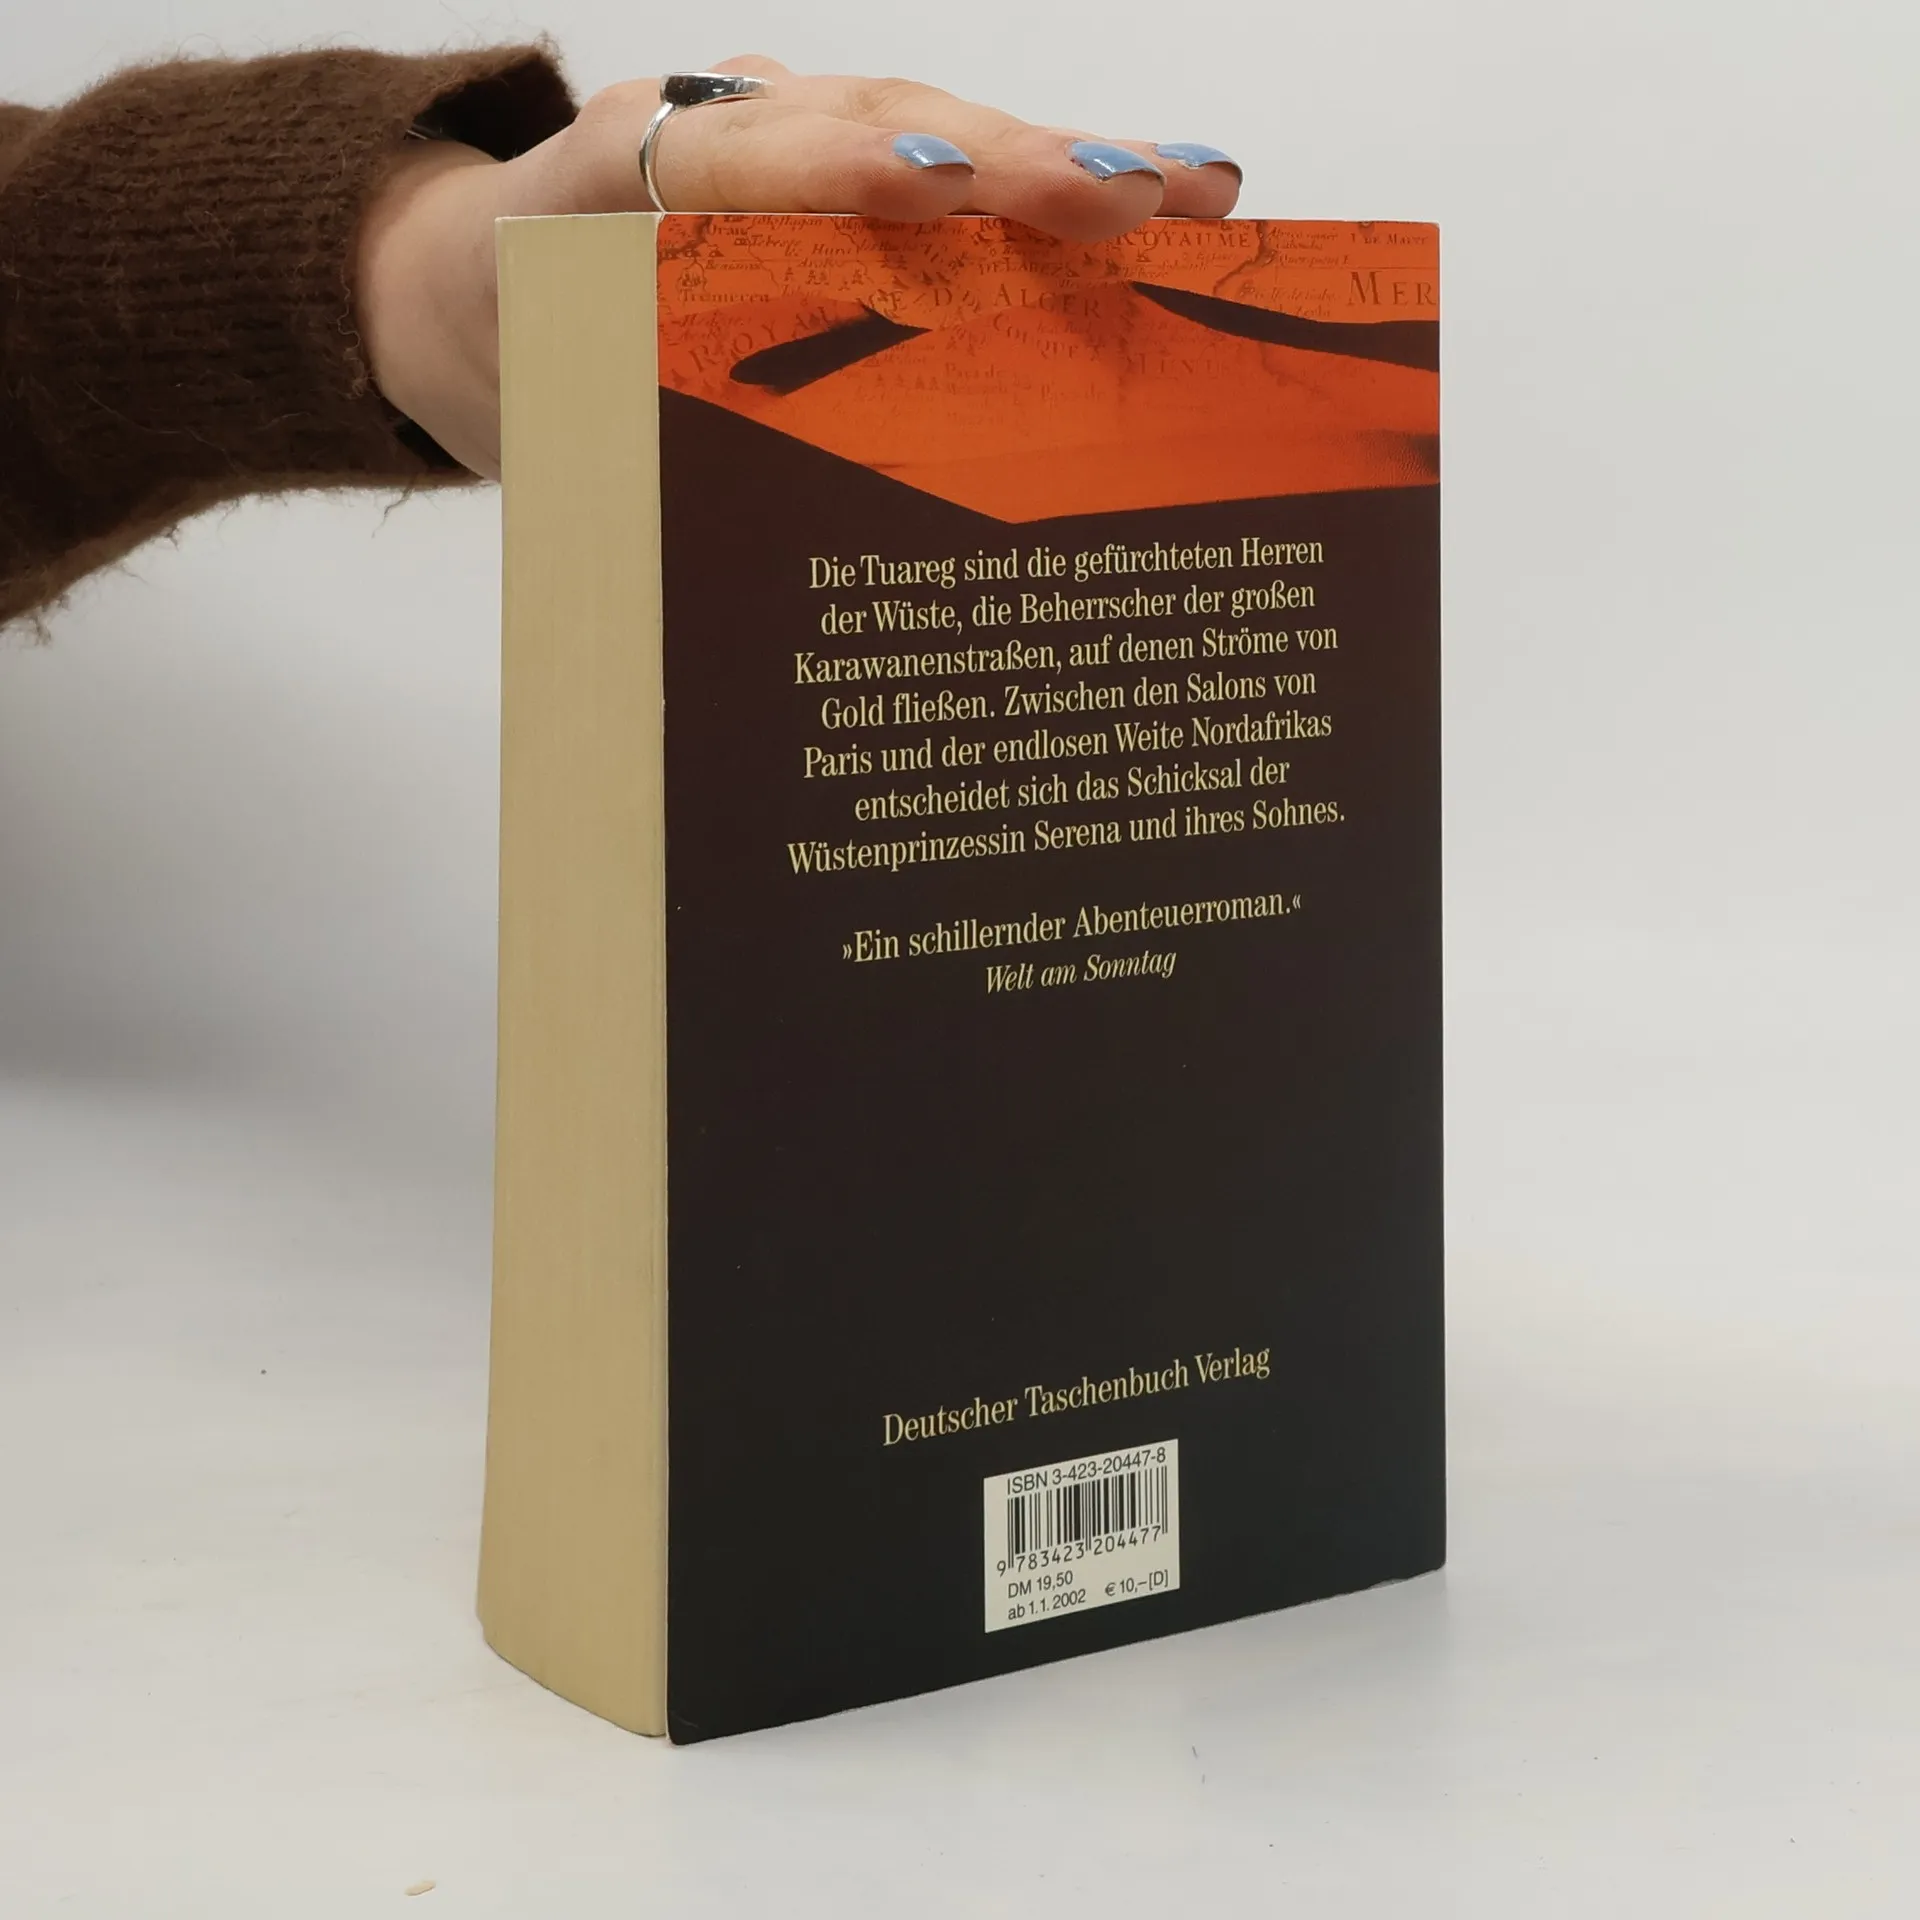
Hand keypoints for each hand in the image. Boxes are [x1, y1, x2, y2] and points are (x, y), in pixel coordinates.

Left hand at [355, 56, 1241, 477]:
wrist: (474, 295)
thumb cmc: (519, 368)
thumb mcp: (539, 424)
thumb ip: (614, 448)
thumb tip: (737, 567)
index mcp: (595, 189)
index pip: (720, 157)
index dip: (828, 168)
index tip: (930, 186)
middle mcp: (702, 131)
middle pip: (863, 121)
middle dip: (997, 159)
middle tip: (1121, 195)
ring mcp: (778, 128)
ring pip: (927, 125)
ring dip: (1058, 160)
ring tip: (1187, 190)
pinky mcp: (831, 158)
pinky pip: (942, 162)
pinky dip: (1048, 181)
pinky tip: (1163, 194)